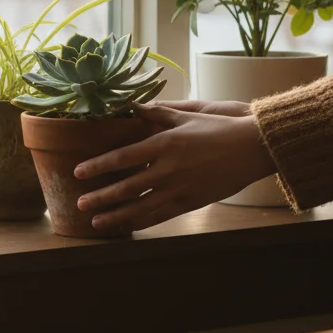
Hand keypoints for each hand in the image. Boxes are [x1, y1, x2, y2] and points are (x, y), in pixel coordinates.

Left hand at [73, 102, 276, 232]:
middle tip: (80, 204)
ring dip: (115, 216)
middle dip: (100, 197)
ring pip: (140, 207)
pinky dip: (141, 223)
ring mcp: (180, 188)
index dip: (98, 166)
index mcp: (164, 143)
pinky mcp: (191, 202)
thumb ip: (157, 112)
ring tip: (96, 223)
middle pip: (126, 187)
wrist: (253, 148)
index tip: (78, 172)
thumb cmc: (219, 127)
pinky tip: (126, 227)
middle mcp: (168, 168)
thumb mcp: (186, 115)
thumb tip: (131, 105)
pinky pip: (161, 216)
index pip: (122, 157)